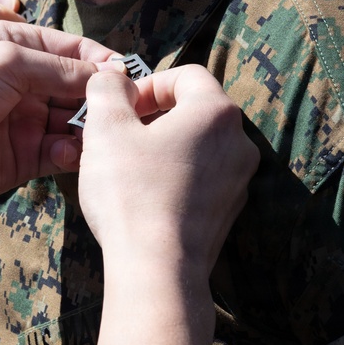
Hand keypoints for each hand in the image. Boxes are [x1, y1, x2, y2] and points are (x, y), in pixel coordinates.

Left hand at [0, 22, 123, 211]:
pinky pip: (61, 152)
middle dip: (100, 95)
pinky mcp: (23, 157)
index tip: (126, 73)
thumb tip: (107, 72)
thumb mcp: (5, 60)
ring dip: (91, 125)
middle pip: (75, 86)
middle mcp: (19, 81)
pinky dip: (72, 153)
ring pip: (73, 120)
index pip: (68, 48)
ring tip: (103, 131)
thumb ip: (58, 66)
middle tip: (127, 107)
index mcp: (10, 45)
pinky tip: (71, 153)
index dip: (98, 59)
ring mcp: (22, 120)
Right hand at [72, 65, 258, 279]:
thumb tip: (112, 78)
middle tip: (115, 136)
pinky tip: (141, 198)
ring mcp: (238, 181)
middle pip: (193, 111)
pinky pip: (199, 180)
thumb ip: (106, 90)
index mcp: (215, 112)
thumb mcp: (105, 129)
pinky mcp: (228, 213)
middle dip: (151, 117)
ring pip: (195, 147)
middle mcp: (238, 142)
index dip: (146, 84)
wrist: (157, 269)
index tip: (119, 107)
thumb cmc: (131, 193)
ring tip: (124, 168)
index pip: (185, 75)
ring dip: (160, 148)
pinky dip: (172, 177)